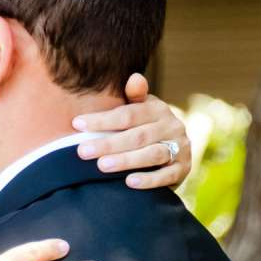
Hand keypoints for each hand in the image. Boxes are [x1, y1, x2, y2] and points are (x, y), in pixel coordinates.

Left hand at [73, 72, 191, 188]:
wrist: (178, 151)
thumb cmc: (148, 128)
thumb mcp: (142, 109)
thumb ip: (134, 96)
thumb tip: (134, 78)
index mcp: (158, 109)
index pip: (128, 114)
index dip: (102, 120)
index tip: (77, 124)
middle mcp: (171, 126)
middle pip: (137, 136)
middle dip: (108, 144)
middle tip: (83, 151)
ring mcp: (179, 148)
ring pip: (152, 154)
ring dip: (126, 160)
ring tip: (102, 166)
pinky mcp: (183, 169)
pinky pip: (166, 176)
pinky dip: (148, 180)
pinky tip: (129, 182)